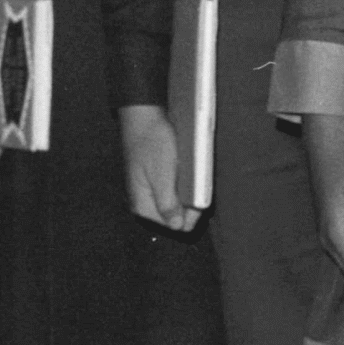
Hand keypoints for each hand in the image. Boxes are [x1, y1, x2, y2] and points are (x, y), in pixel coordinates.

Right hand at [117, 105, 198, 231]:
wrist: (145, 119)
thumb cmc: (151, 143)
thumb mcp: (162, 174)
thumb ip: (167, 202)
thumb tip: (176, 226)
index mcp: (143, 206)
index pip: (173, 225)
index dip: (191, 215)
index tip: (201, 198)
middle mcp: (146, 203)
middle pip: (177, 216)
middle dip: (191, 203)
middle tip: (198, 182)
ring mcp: (152, 192)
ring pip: (178, 203)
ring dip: (190, 193)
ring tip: (193, 174)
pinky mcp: (158, 181)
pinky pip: (176, 190)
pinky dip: (186, 184)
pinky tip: (188, 171)